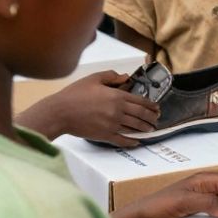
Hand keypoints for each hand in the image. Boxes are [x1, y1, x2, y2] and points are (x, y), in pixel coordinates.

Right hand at [20, 70, 159, 146]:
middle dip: (151, 118)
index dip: (151, 106)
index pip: (140, 101)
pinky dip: (131, 142)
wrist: (60, 112)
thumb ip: (111, 76)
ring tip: (150, 129)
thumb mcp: (94, 78)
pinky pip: (122, 140)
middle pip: (141, 116)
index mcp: (117, 96)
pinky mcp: (105, 135)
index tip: (157, 108)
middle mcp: (118, 111)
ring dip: (144, 129)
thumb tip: (125, 77)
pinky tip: (136, 142)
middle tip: (156, 119)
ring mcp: (112, 124)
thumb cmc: (75, 94)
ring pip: (134, 128)